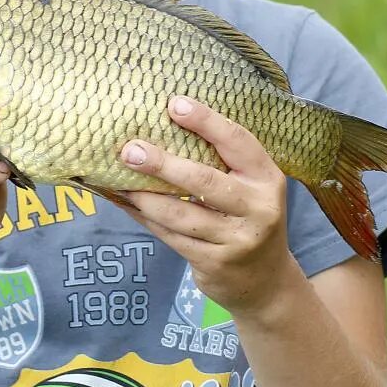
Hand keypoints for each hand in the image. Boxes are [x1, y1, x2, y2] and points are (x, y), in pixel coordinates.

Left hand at [118, 96, 294, 313]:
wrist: (265, 282)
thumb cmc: (249, 219)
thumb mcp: (252, 189)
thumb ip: (223, 163)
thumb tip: (166, 127)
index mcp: (267, 179)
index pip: (238, 142)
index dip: (206, 121)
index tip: (174, 104)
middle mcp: (257, 208)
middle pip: (203, 180)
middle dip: (163, 164)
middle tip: (130, 150)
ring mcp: (236, 239)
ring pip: (180, 213)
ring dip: (144, 196)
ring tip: (119, 180)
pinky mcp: (214, 262)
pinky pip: (171, 236)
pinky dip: (146, 219)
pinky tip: (128, 205)